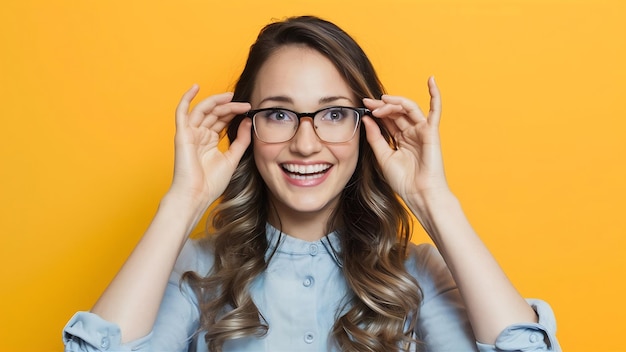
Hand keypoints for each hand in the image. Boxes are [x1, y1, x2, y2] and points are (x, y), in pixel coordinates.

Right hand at [168, 85, 251, 207]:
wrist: (196, 196)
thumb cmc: (211, 183)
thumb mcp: (232, 158)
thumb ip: (240, 140)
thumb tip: (247, 122)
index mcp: (209, 141)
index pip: (221, 120)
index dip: (234, 112)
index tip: (249, 109)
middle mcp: (199, 135)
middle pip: (214, 113)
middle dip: (229, 107)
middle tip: (244, 104)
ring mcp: (190, 134)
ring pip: (202, 110)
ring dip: (216, 102)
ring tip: (231, 97)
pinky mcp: (182, 135)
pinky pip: (182, 112)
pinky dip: (186, 98)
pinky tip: (196, 87)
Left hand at [362, 77, 448, 208]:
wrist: (419, 194)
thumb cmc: (403, 181)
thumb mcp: (383, 157)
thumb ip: (375, 137)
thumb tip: (366, 118)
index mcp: (400, 140)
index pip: (387, 119)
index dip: (376, 110)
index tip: (362, 104)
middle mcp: (411, 133)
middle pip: (397, 112)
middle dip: (382, 105)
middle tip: (368, 102)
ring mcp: (422, 131)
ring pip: (409, 108)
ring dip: (394, 103)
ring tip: (381, 104)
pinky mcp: (432, 132)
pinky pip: (435, 110)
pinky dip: (435, 94)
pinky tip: (431, 80)